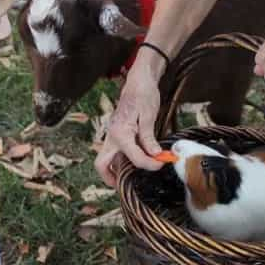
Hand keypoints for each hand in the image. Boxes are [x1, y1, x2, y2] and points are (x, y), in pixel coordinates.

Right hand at [94, 59, 163, 186]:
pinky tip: (137, 161)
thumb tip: (155, 155)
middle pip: (102, 165)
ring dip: (116, 170)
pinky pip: (114, 153)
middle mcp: (111, 136)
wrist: (138, 80)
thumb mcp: (148, 115)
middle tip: (129, 184)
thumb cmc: (143, 94)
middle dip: (112, 178)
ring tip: (134, 175)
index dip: (150, 164)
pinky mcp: (116, 135)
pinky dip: (121, 161)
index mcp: (120, 133)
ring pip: (106, 160)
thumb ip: (149, 138)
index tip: (162, 163)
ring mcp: (111, 136)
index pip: (134, 158)